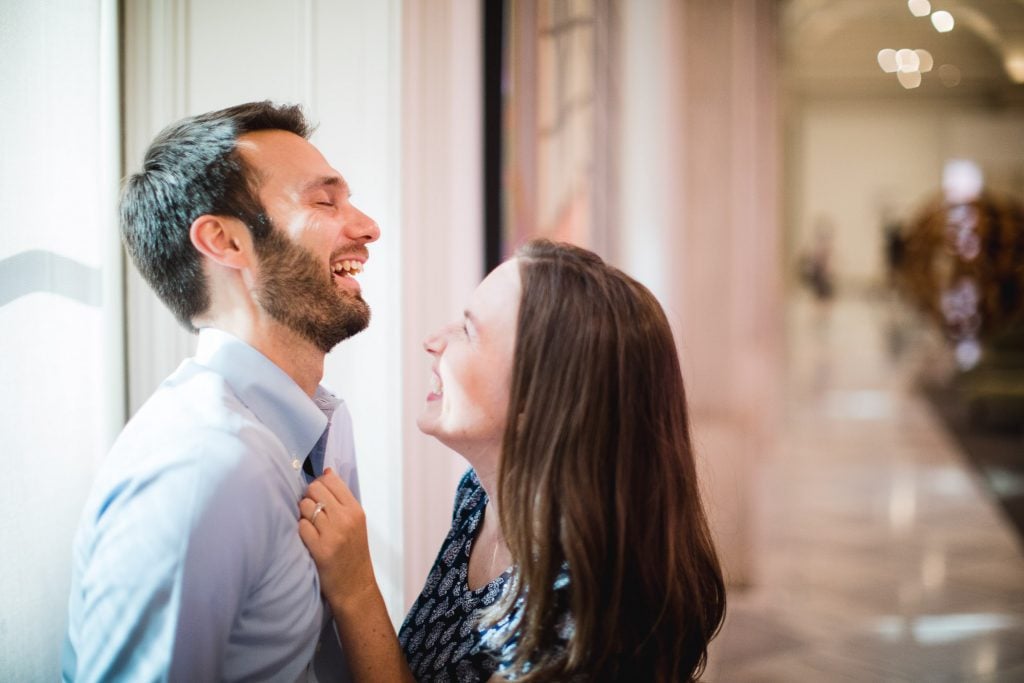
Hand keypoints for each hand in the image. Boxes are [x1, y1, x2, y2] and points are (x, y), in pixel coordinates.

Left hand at [298, 468, 376, 614]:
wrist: (355, 588)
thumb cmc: (353, 555)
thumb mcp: (356, 523)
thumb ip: (342, 500)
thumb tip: (326, 472)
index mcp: (356, 510)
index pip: (331, 480)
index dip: (319, 484)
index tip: (318, 495)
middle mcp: (346, 519)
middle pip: (315, 489)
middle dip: (308, 497)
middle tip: (311, 512)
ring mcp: (333, 533)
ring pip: (305, 506)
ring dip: (303, 514)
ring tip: (310, 526)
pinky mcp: (320, 549)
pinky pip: (301, 526)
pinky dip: (301, 530)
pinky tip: (307, 539)